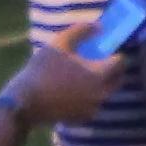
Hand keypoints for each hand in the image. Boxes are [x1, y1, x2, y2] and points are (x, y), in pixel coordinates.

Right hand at [7, 28, 127, 129]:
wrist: (25, 101)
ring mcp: (93, 108)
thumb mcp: (60, 43)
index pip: (121, 63)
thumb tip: (99, 26)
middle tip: (98, 62)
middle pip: (117, 80)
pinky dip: (88, 97)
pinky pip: (93, 104)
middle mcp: (101, 94)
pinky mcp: (82, 118)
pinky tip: (73, 90)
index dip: (115, 54)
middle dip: (112, 70)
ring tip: (82, 75)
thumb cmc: (43, 69)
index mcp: (100, 75)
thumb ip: (82, 30)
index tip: (106, 50)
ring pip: (104, 93)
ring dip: (100, 83)